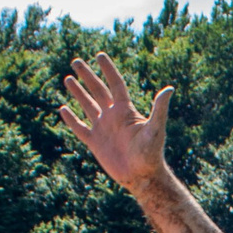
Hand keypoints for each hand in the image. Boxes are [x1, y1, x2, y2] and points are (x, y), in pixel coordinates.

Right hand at [60, 54, 172, 190]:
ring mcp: (103, 129)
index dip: (108, 70)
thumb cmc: (151, 154)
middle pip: (98, 91)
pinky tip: (63, 109)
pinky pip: (80, 128)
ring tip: (68, 79)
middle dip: (87, 76)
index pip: (115, 84)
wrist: (142, 177)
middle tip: (76, 61)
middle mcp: (113, 117)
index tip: (99, 55)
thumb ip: (159, 109)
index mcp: (126, 111)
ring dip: (78, 93)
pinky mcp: (95, 143)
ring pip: (87, 106)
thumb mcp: (156, 129)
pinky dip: (71, 119)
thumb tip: (169, 89)